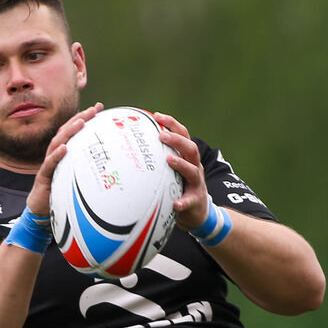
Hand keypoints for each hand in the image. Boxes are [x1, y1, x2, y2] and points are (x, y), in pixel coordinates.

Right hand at [29, 102, 103, 214]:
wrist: (40, 208)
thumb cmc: (59, 191)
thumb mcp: (76, 177)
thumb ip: (88, 168)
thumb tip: (110, 164)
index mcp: (63, 152)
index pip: (73, 130)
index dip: (84, 117)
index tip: (98, 108)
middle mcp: (55, 153)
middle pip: (66, 131)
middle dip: (79, 118)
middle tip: (93, 109)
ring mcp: (48, 163)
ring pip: (57, 143)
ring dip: (69, 132)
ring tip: (81, 123)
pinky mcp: (43, 176)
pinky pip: (50, 164)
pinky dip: (57, 155)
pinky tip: (65, 148)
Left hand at [153, 112, 210, 229]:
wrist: (198, 212)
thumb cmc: (179, 188)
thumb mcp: (170, 171)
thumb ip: (157, 160)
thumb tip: (130, 148)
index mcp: (187, 157)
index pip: (183, 135)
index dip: (172, 124)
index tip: (157, 116)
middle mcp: (195, 167)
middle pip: (190, 148)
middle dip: (177, 140)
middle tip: (161, 136)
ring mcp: (197, 183)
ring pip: (193, 171)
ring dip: (181, 164)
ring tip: (169, 160)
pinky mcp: (196, 200)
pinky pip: (189, 201)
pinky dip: (183, 202)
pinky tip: (175, 204)